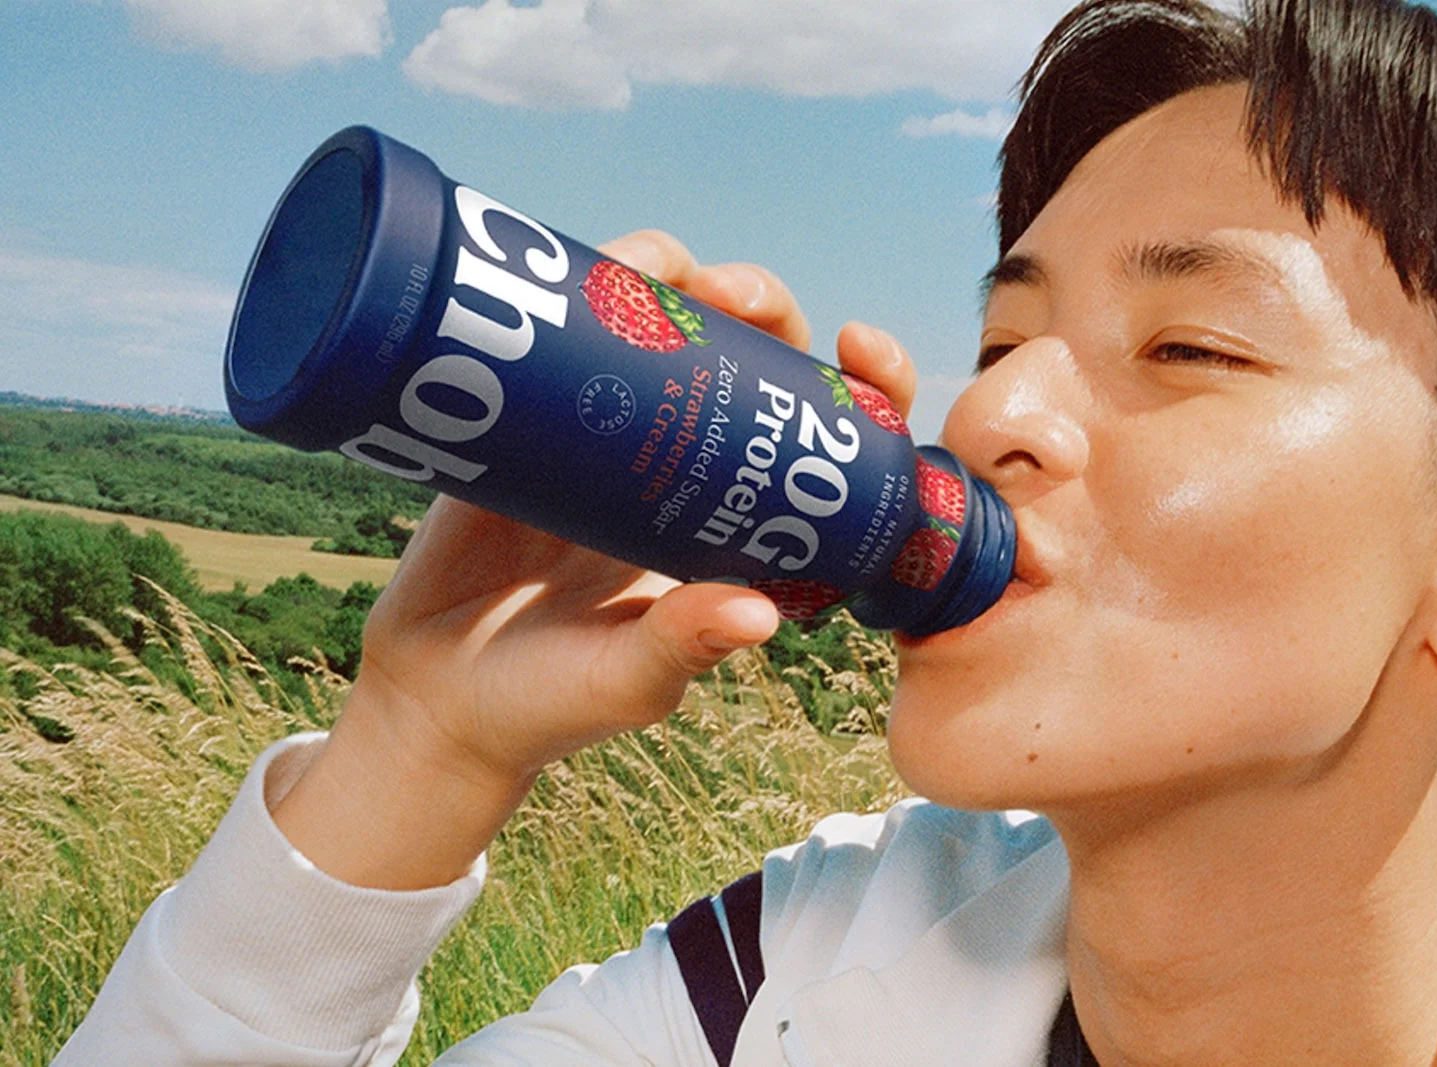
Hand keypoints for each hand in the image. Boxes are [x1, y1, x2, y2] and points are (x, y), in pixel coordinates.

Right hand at [268, 231, 918, 888]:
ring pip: (670, 329)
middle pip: (756, 360)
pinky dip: (590, 285)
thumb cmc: (547, 706)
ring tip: (659, 268)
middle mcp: (695, 473)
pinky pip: (577, 331)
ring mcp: (619, 438)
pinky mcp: (543, 416)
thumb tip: (757, 615)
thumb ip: (681, 648)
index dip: (866, 385)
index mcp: (747, 531)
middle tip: (733, 295)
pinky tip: (590, 265)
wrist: (428, 699)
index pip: (832, 443)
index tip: (859, 346)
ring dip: (679, 277)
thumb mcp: (625, 682)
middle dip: (762, 305)